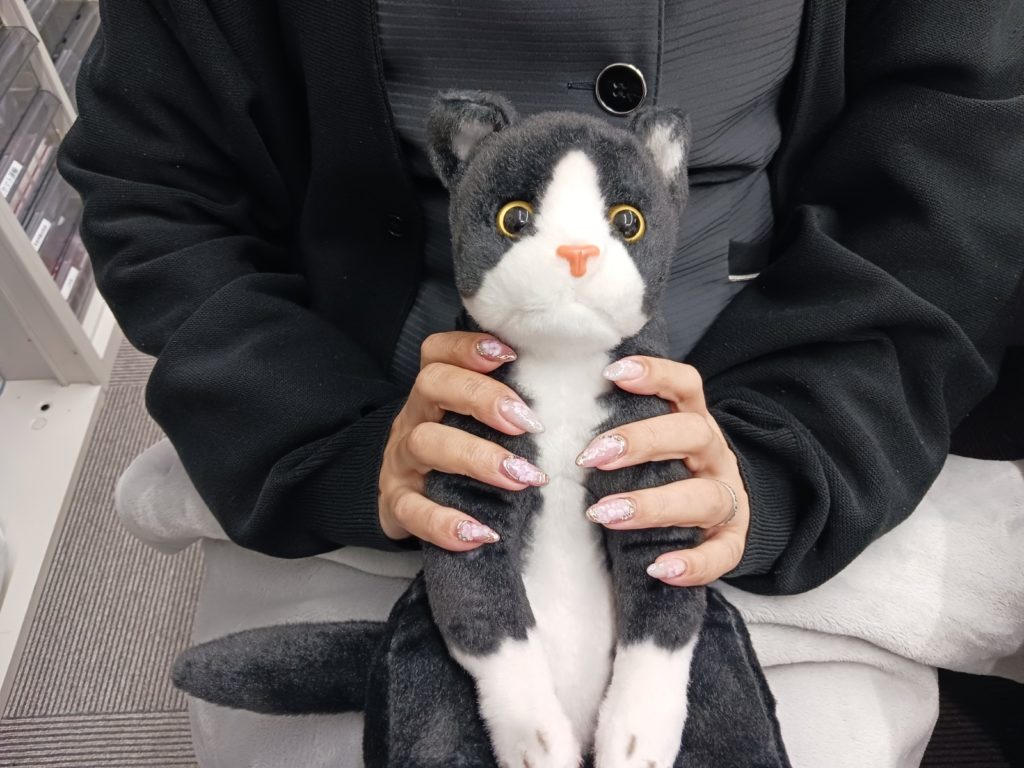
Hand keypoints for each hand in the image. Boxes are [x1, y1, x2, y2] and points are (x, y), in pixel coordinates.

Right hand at [379, 332, 548, 550]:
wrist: (404, 503)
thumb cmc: (457, 454)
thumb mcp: (471, 423)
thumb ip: (508, 404)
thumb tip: (579, 389)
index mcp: (434, 392)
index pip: (438, 352)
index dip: (468, 346)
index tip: (510, 354)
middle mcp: (414, 418)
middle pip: (432, 385)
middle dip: (482, 398)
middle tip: (529, 423)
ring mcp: (401, 461)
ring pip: (425, 443)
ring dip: (477, 458)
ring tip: (522, 477)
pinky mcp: (396, 504)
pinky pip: (413, 510)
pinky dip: (445, 522)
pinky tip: (481, 533)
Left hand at [577, 356, 749, 585]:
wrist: (721, 512)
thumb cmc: (667, 469)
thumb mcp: (653, 440)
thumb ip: (618, 424)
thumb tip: (550, 414)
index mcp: (694, 420)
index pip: (685, 385)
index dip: (655, 373)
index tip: (612, 373)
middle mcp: (714, 454)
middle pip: (693, 434)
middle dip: (642, 441)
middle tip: (590, 457)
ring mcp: (728, 497)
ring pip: (704, 496)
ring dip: (653, 505)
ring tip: (606, 515)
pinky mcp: (732, 541)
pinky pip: (722, 553)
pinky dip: (693, 564)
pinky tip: (659, 569)